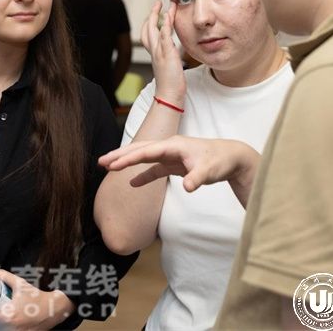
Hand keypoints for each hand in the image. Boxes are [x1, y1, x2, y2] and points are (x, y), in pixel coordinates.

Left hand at [0, 268, 74, 329]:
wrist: (54, 307)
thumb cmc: (37, 296)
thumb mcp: (20, 284)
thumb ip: (4, 276)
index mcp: (9, 315)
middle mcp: (13, 327)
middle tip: (0, 311)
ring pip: (5, 328)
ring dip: (4, 323)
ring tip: (11, 315)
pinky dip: (14, 327)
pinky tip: (19, 320)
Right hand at [99, 135, 259, 204]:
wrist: (232, 158)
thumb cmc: (220, 161)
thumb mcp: (210, 170)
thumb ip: (197, 178)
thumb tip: (188, 188)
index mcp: (173, 145)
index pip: (147, 151)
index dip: (129, 158)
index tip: (113, 165)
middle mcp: (169, 147)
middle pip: (139, 149)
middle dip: (120, 155)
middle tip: (100, 162)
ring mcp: (170, 155)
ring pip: (143, 157)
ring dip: (126, 161)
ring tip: (107, 166)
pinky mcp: (174, 164)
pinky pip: (153, 169)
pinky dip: (142, 175)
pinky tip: (132, 184)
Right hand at [142, 0, 184, 103]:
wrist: (169, 95)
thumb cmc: (171, 85)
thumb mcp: (169, 68)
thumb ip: (170, 59)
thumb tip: (174, 56)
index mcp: (155, 54)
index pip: (148, 35)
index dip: (150, 23)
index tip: (157, 15)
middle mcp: (154, 52)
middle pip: (147, 29)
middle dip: (151, 15)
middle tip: (157, 3)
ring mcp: (159, 52)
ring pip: (154, 29)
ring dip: (158, 15)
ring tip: (165, 5)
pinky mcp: (166, 53)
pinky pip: (164, 36)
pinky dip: (165, 25)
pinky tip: (169, 16)